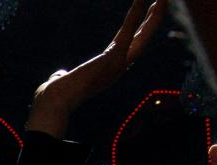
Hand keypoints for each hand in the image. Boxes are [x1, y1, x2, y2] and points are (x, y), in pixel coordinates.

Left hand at [28, 0, 165, 135]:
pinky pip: (128, 31)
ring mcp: (118, 63)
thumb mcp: (63, 80)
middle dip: (153, 20)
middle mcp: (118, 68)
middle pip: (142, 40)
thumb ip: (64, 74)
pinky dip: (136, 14)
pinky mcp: (113, 56)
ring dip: (155, 16)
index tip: (146, 18)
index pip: (128, 47)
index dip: (139, 31)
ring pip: (144, 36)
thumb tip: (59, 74)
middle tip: (163, 1)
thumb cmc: (54, 96)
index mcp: (108, 70)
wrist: (53, 103)